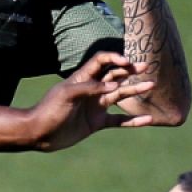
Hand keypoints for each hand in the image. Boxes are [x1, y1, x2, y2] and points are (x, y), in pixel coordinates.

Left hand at [23, 52, 154, 151]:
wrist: (40, 134)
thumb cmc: (49, 110)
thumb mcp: (67, 94)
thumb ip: (90, 88)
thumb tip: (114, 86)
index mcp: (82, 78)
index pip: (101, 61)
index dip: (114, 58)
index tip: (127, 62)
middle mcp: (92, 90)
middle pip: (114, 76)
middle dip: (129, 70)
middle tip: (146, 67)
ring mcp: (96, 106)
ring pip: (120, 95)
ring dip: (135, 90)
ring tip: (151, 85)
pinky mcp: (97, 123)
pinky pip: (119, 120)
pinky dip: (133, 120)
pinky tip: (148, 120)